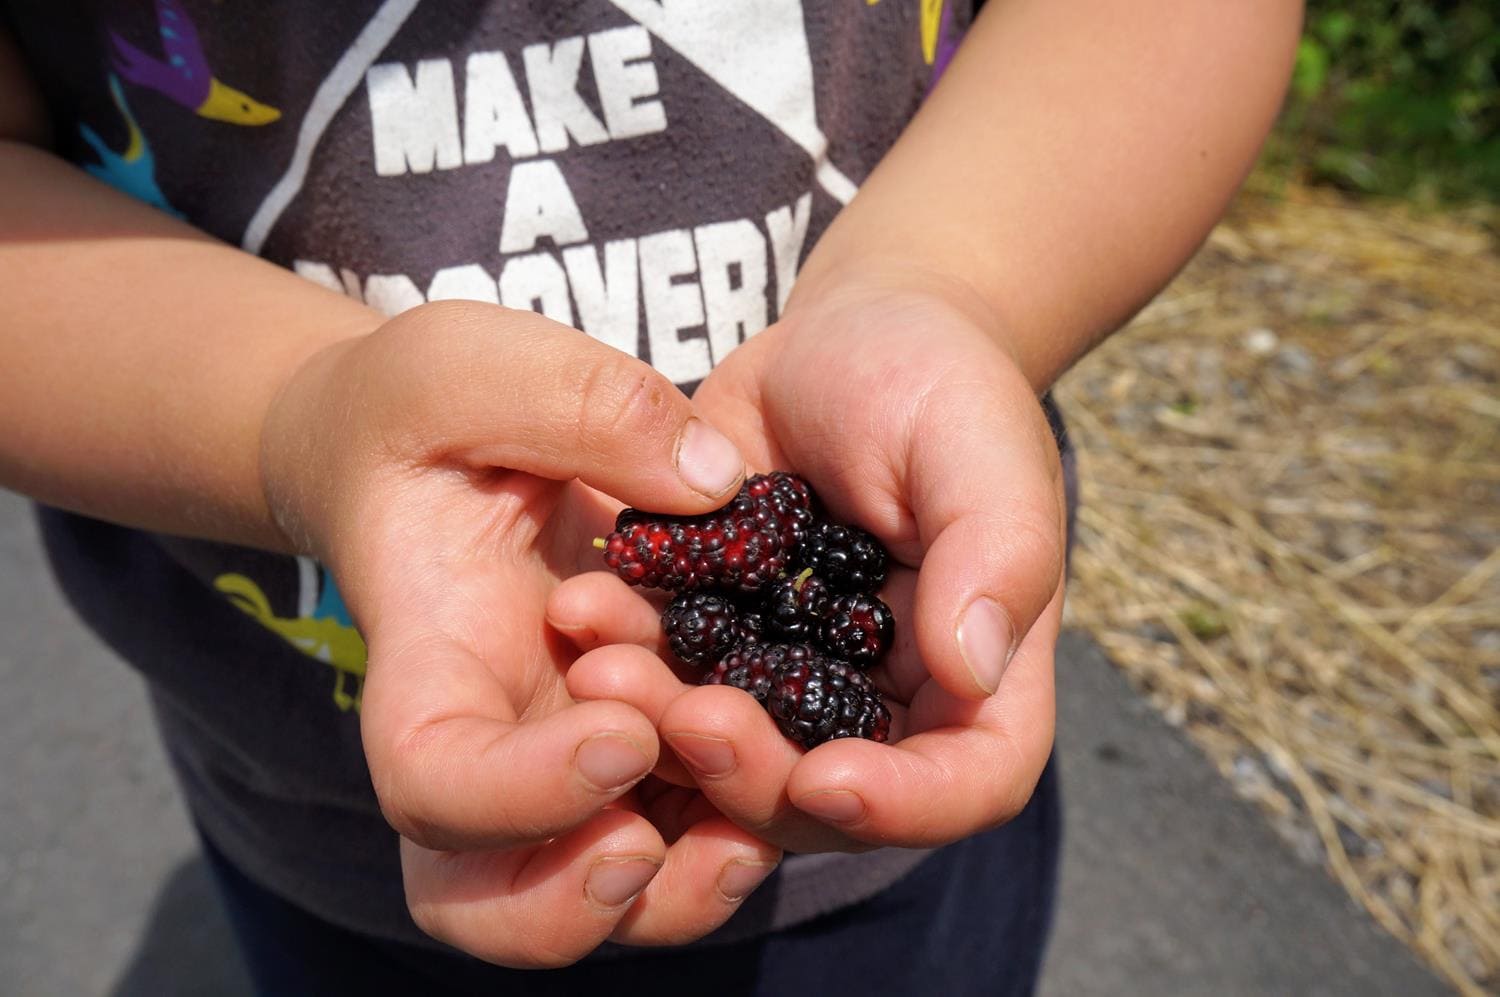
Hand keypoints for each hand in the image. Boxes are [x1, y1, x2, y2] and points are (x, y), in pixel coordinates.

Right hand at [259, 300, 779, 965]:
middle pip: (486, 898)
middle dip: (574, 902)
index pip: (434, 778)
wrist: (418, 441)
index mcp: (428, 656)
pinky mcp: (623, 736)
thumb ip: (583, 407)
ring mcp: (551, 751)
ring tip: (769, 823)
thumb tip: (714, 480)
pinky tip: (810, 772)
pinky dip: (729, 826)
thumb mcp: (477, 366)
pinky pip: (669, 824)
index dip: (519, 792)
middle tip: (662, 841)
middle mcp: (484, 736)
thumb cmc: (424, 402)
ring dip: (678, 891)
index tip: (621, 726)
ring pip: (589, 891)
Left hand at [551, 271, 1067, 854]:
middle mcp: (882, 701)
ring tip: (604, 662)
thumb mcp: (980, 448)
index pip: (966, 783)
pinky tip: (585, 608)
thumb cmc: (936, 384)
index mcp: (977, 676)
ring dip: (662, 725)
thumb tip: (972, 670)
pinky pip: (666, 671)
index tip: (826, 777)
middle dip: (752, 774)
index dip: (904, 806)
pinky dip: (624, 654)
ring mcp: (788, 677)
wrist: (845, 341)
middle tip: (688, 719)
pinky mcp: (714, 636)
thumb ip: (998, 554)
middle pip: (824, 794)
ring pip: (727, 748)